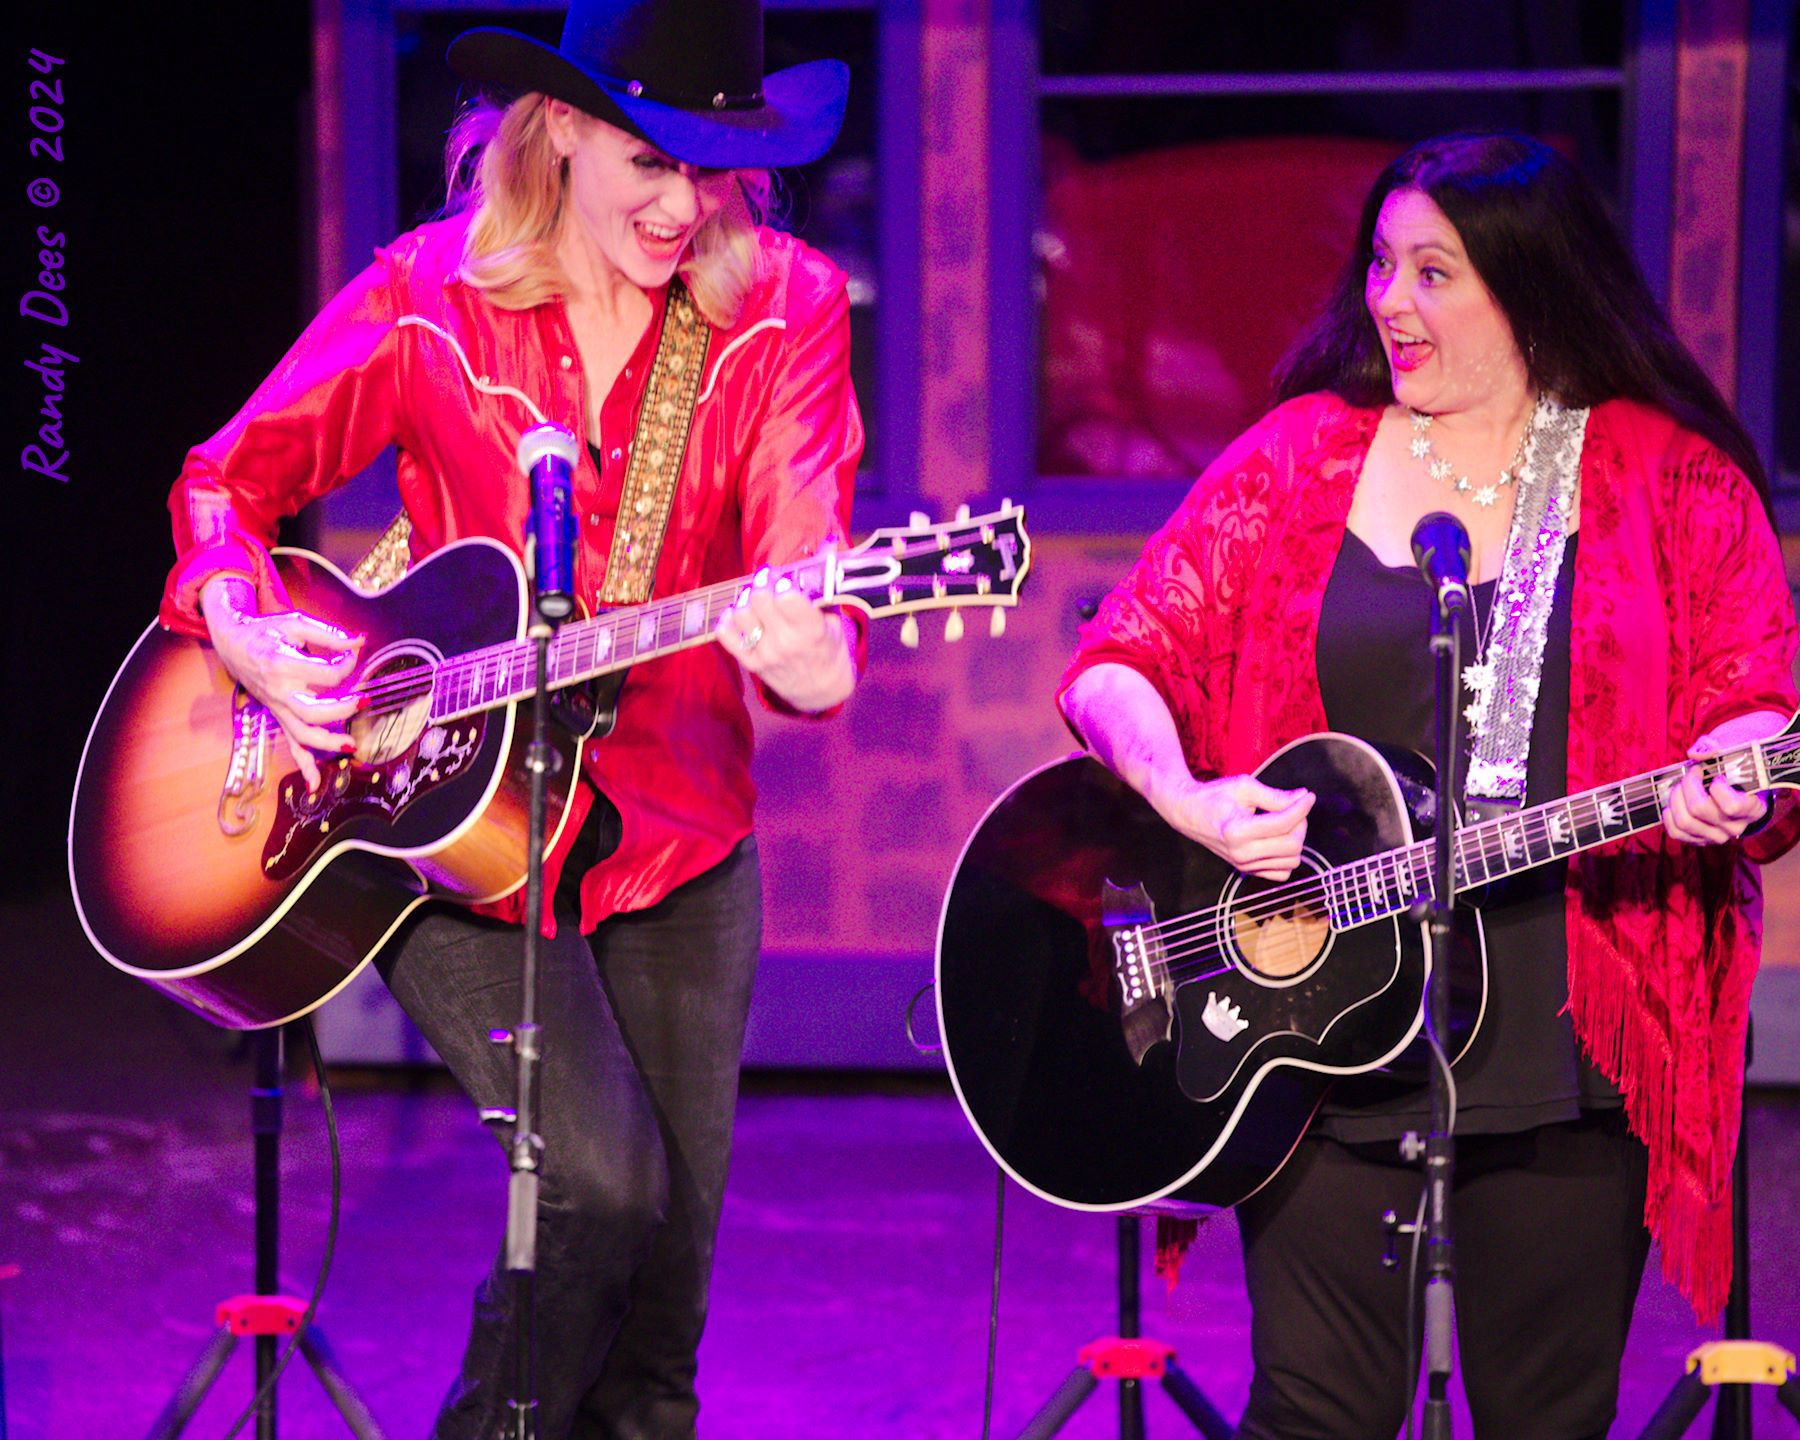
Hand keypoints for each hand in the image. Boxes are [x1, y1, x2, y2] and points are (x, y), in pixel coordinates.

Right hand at [202, 575, 364, 793]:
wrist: (233, 643)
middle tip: (364, 701)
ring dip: (327, 744)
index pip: (326, 674)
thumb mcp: (296, 623)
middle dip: (341, 711)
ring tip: (351, 745)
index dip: (347, 664)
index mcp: (282, 664)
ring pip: (301, 734)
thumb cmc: (267, 631)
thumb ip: (329, 634)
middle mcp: (278, 690)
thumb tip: (360, 642)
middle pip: (312, 711)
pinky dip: (302, 765)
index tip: (354, 655)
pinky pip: (289, 744)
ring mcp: (276, 706)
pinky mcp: (277, 715)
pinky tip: (315, 785)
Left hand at [715, 571, 855, 712]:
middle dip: (762, 583)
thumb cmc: (829, 647)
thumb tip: (828, 542)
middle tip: (767, 580)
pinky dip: (728, 619)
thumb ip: (825, 583)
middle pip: (759, 598)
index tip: (786, 581)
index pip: (787, 598)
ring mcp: (766, 654)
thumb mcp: (834, 618)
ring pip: (740, 613)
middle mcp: (786, 643)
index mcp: (812, 630)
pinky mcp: (751, 663)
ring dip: (746, 600)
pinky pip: (725, 635)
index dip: (783, 583)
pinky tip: (739, 614)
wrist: (821, 689)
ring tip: (755, 598)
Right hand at [1153, 771, 1315, 880]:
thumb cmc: (1214, 797)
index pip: (1284, 823)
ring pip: (1292, 860)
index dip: (1301, 807)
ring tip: (1285, 822)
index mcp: (1237, 831)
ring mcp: (1243, 865)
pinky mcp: (1246, 871)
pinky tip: (1278, 839)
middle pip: (1292, 845)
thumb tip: (1303, 798)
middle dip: (1300, 823)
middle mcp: (1240, 853)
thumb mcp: (1244, 787)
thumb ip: (1275, 796)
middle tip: (1293, 807)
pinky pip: (1282, 872)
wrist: (1188, 813)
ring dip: (1296, 840)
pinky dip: (1287, 857)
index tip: (1307, 795)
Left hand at [1663, 710, 1785, 846]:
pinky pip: (1676, 833)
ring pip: (1685, 822)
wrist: (1737, 782)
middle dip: (1688, 785)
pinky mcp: (1700, 839)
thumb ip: (1718, 747)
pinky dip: (1669, 816)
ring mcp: (1717, 836)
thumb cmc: (1737, 764)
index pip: (1731, 806)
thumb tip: (1695, 754)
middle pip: (1699, 809)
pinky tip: (1674, 802)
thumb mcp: (1736, 750)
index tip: (1716, 775)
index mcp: (1754, 808)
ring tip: (1680, 786)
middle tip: (1691, 773)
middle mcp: (1737, 826)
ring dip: (1675, 798)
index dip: (1716, 787)